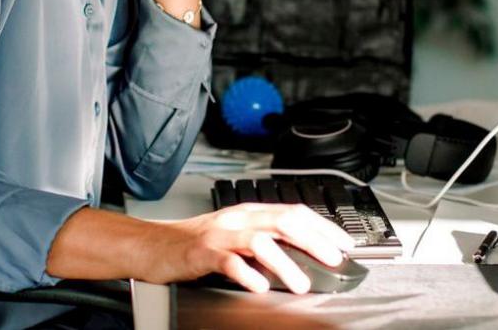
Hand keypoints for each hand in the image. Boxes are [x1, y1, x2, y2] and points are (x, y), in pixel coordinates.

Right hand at [137, 204, 353, 292]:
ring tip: (300, 283)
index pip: (294, 212)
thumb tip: (306, 254)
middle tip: (334, 259)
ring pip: (259, 240)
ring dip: (285, 262)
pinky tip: (258, 286)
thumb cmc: (194, 244)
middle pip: (283, 221)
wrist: (152, 246)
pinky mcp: (201, 253)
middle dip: (314, 239)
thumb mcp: (235, 237)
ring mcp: (219, 235)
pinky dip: (246, 273)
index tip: (345, 243)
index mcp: (249, 213)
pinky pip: (228, 261)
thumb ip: (266, 241)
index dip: (323, 226)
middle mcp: (238, 220)